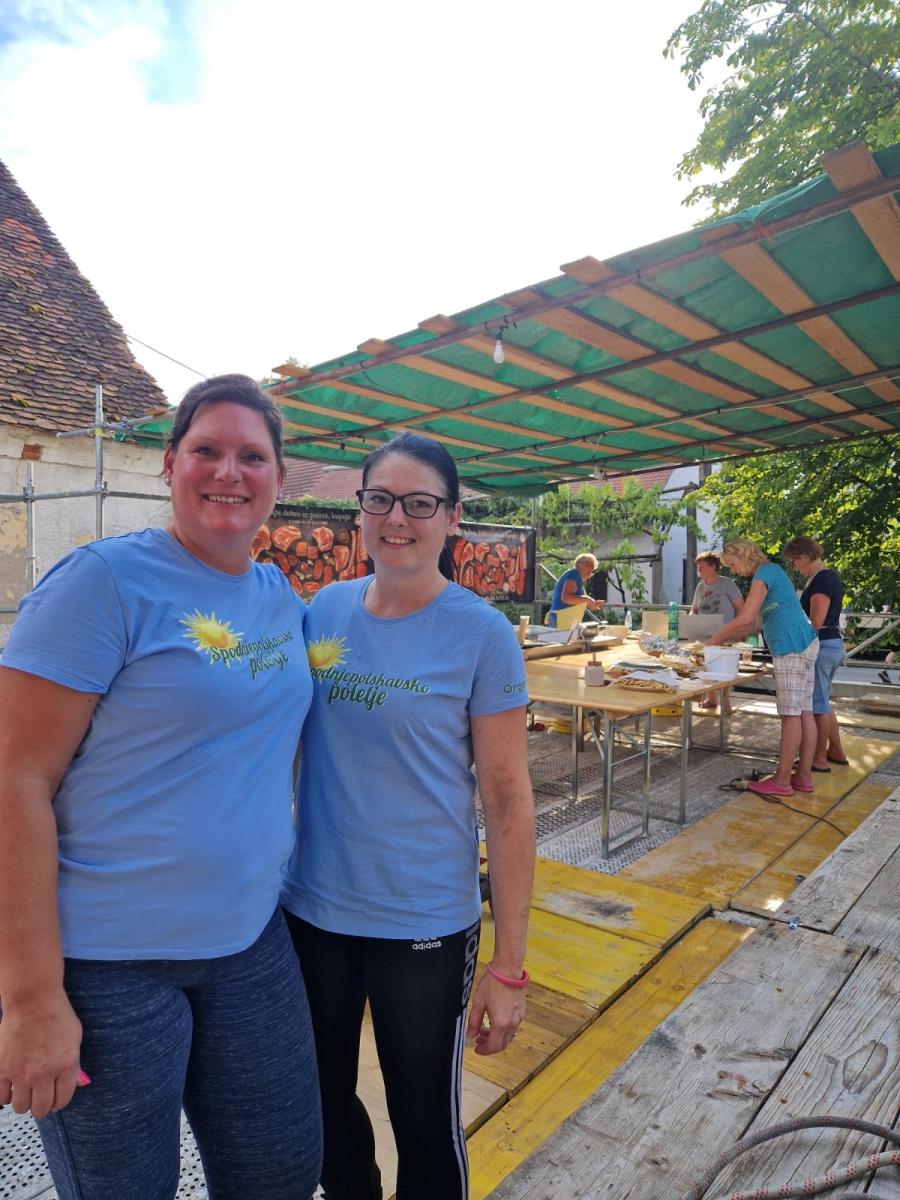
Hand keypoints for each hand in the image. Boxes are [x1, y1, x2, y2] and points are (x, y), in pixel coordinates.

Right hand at [0, 991, 84, 1117]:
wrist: (33, 1000)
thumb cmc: (56, 1015)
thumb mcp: (75, 1038)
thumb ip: (75, 1064)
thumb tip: (79, 1083)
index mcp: (66, 1065)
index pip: (62, 1100)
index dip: (58, 1103)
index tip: (54, 1100)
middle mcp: (44, 1073)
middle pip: (41, 1109)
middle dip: (41, 1107)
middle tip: (39, 1099)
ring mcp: (21, 1073)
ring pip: (20, 1107)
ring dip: (23, 1103)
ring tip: (24, 1092)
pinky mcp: (2, 1069)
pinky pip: (1, 1097)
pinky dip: (5, 1095)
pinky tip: (10, 1087)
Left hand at [466, 970, 525, 1055]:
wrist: (508, 969)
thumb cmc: (494, 983)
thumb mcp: (478, 1002)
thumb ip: (474, 1022)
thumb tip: (471, 1035)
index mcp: (500, 1023)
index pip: (493, 1046)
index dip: (484, 1050)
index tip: (477, 1049)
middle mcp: (512, 1023)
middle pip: (502, 1044)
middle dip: (489, 1045)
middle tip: (479, 1040)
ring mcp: (518, 1018)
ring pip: (508, 1037)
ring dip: (496, 1037)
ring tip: (485, 1029)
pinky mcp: (521, 1012)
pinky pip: (513, 1027)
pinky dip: (503, 1030)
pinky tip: (495, 1021)